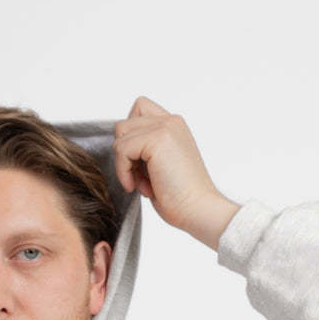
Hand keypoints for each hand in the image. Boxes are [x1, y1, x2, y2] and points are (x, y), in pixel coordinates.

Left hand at [113, 97, 236, 243]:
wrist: (198, 209)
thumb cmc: (181, 197)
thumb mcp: (161, 166)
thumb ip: (145, 150)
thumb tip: (122, 148)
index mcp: (173, 126)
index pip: (139, 111)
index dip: (130, 137)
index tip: (139, 164)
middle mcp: (170, 121)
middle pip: (124, 124)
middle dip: (125, 153)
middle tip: (140, 177)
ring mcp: (165, 127)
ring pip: (120, 135)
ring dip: (124, 164)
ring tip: (143, 183)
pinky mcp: (157, 139)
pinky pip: (121, 149)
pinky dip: (123, 171)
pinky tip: (139, 187)